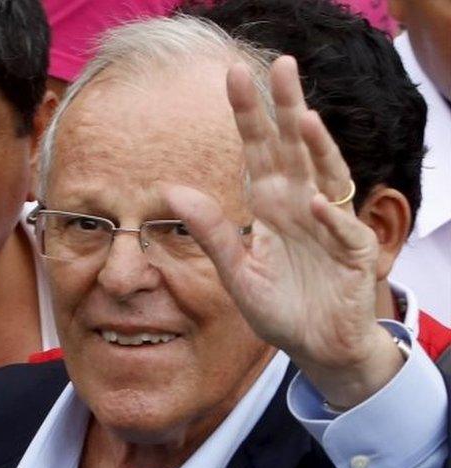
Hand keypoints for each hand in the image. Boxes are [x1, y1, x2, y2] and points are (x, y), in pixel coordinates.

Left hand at [165, 56, 401, 408]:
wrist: (314, 347)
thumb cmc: (278, 306)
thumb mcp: (235, 271)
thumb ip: (209, 232)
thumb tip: (170, 188)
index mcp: (270, 204)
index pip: (257, 150)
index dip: (249, 114)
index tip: (234, 75)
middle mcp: (300, 205)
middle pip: (294, 148)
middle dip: (287, 107)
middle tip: (283, 64)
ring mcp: (329, 226)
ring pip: (327, 176)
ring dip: (317, 148)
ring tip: (303, 117)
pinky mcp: (352, 256)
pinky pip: (343, 231)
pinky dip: (331, 218)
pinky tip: (316, 202)